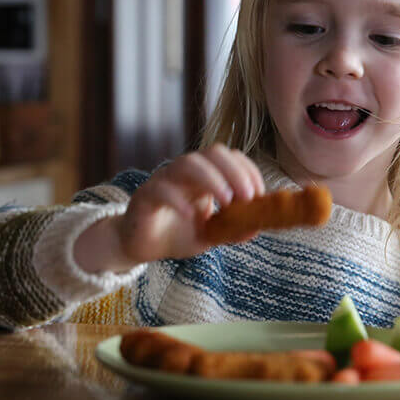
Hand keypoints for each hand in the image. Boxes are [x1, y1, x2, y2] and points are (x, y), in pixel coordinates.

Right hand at [75, 144, 265, 272]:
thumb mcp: (210, 235)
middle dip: (234, 171)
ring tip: (227, 201)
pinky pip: (161, 189)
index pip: (229, 157)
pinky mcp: (145, 196)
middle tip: (248, 196)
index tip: (259, 194)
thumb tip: (257, 229)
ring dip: (212, 179)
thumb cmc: (176, 233)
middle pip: (211, 153)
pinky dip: (178, 199)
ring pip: (187, 163)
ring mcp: (163, 180)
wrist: (140, 246)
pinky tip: (191, 215)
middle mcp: (184, 172)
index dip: (247, 170)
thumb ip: (231, 230)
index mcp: (203, 176)